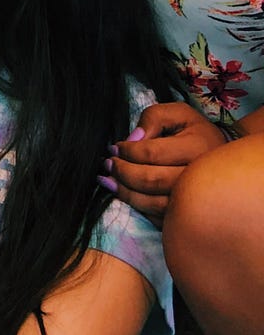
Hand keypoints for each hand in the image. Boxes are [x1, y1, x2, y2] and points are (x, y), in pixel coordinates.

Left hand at [106, 101, 225, 223]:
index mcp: (198, 147)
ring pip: (156, 205)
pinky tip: (128, 196)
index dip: (127, 151)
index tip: (114, 148)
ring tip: (109, 181)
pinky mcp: (193, 218)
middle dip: (123, 173)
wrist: (227, 162)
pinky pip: (162, 220)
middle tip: (108, 165)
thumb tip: (133, 140)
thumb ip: (153, 118)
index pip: (152, 153)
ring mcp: (198, 203)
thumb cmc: (196, 133)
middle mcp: (200, 178)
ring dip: (126, 194)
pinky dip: (141, 209)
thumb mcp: (178, 113)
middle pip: (152, 181)